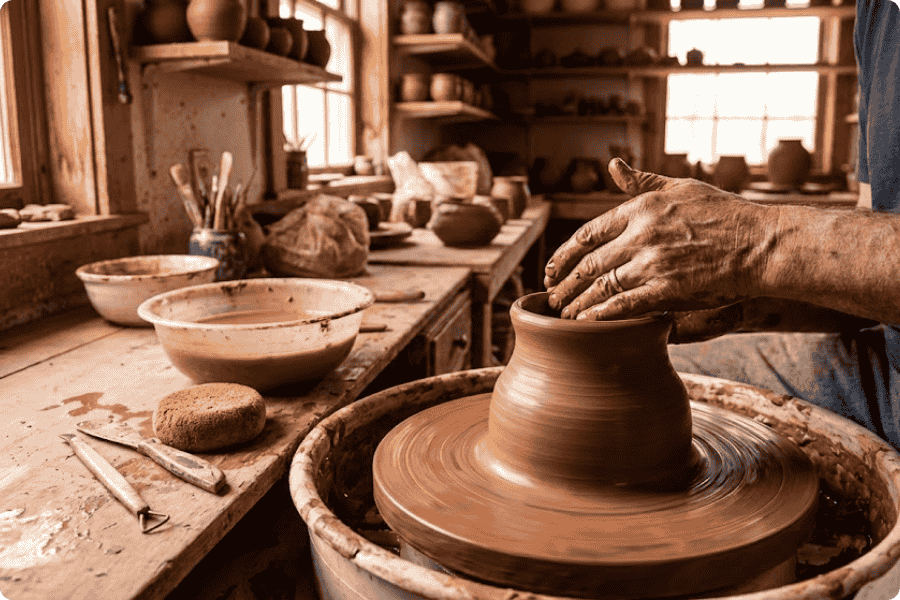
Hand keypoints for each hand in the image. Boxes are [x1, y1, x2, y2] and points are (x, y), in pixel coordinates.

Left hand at [544, 159, 774, 320]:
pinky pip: (625, 305)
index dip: (563, 254)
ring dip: (577, 303)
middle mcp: (642, 234)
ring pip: (601, 286)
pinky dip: (601, 315)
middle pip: (589, 263)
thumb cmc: (725, 214)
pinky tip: (588, 323)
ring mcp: (654, 263)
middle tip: (551, 297)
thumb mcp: (681, 187)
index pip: (587, 233)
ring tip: (564, 315)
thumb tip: (612, 166)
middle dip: (565, 283)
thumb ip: (642, 182)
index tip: (551, 268)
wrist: (762, 244)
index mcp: (640, 208)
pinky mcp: (668, 289)